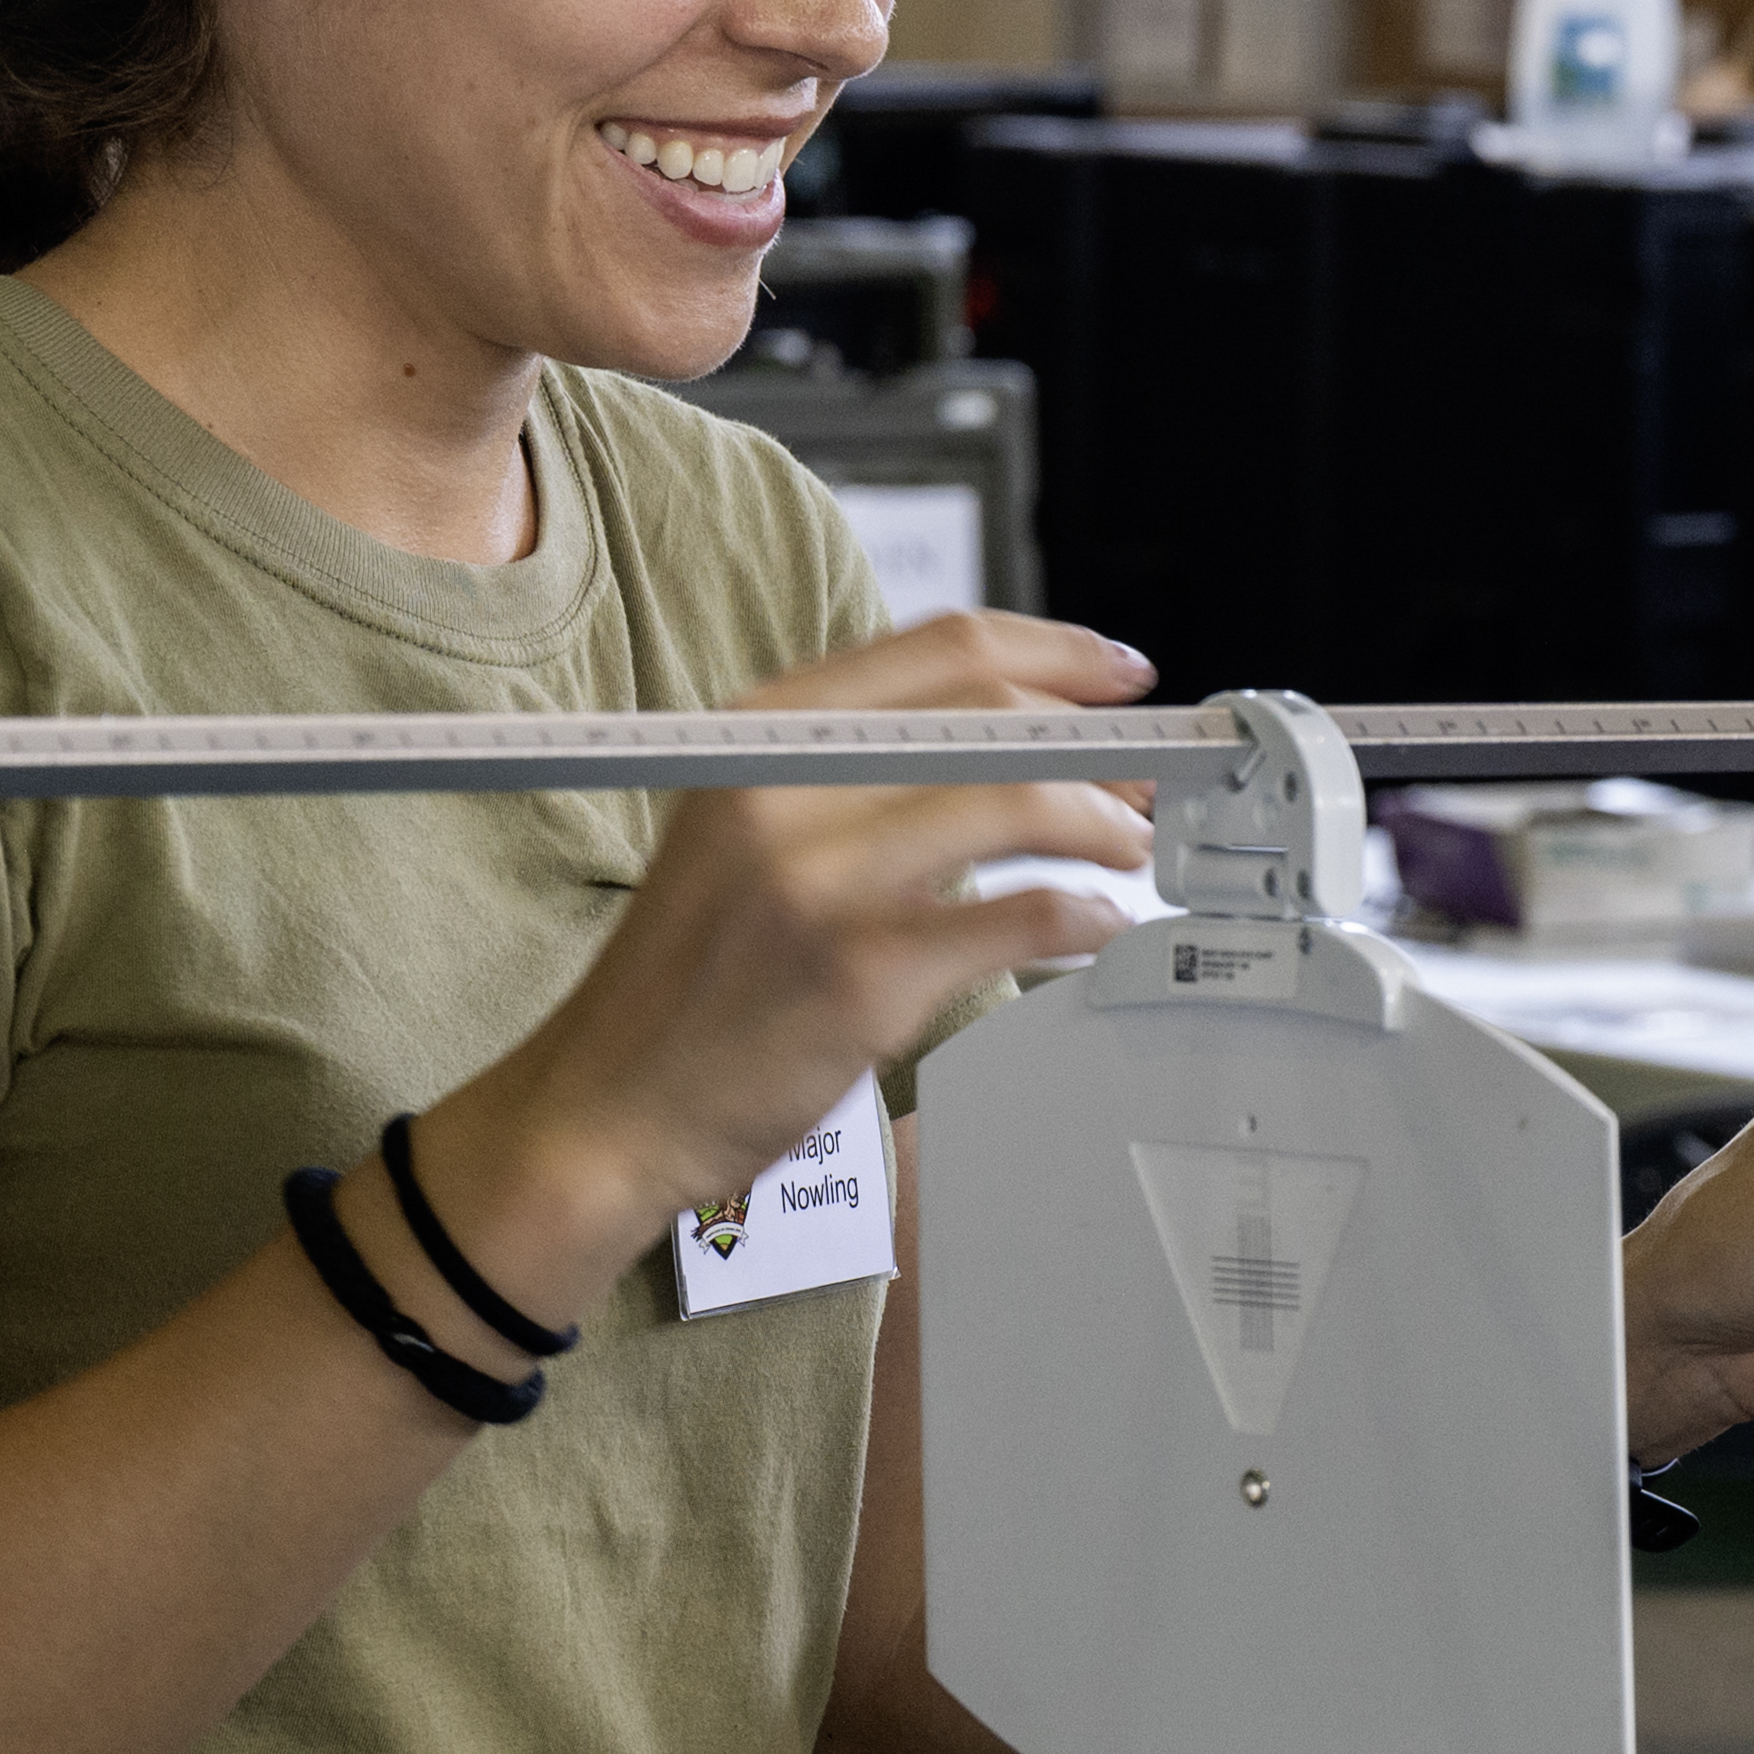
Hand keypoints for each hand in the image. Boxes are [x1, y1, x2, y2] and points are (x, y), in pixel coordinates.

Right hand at [427, 614, 1157, 1322]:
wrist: (606, 1107)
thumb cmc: (691, 979)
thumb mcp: (745, 831)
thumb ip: (854, 773)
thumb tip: (1005, 739)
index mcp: (761, 736)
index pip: (941, 646)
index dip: (1056, 654)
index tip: (1121, 678)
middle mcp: (782, 786)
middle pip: (992, 712)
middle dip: (1096, 740)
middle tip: (1147, 776)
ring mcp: (818, 878)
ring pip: (1018, 802)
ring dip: (1104, 822)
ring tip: (1131, 851)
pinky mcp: (858, 973)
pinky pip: (1020, 917)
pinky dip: (1085, 916)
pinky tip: (1100, 927)